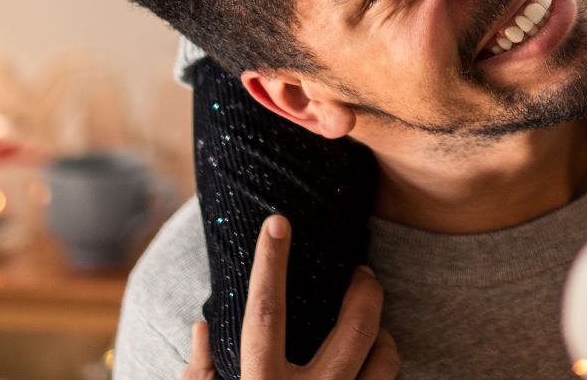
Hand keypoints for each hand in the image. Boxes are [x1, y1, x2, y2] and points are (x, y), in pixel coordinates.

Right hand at [182, 215, 399, 379]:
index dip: (270, 263)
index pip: (265, 313)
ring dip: (383, 333)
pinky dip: (384, 368)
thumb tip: (203, 325)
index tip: (278, 221)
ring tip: (368, 325)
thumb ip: (200, 377)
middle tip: (361, 272)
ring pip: (386, 356)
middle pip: (357, 326)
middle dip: (366, 288)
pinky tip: (371, 363)